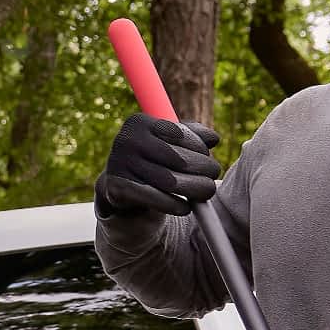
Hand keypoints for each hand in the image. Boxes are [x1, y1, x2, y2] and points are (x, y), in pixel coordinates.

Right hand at [97, 112, 221, 216]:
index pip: (181, 134)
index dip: (201, 149)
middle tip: (212, 176)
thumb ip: (194, 134)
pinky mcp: (115, 190)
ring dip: (195, 189)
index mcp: (139, 122)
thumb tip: (213, 139)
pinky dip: (175, 205)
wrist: (121, 185)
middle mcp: (125, 140)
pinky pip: (155, 199)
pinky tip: (185, 207)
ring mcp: (118, 166)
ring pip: (171, 182)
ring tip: (205, 191)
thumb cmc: (153, 158)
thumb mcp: (170, 140)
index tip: (207, 158)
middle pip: (178, 159)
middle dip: (204, 168)